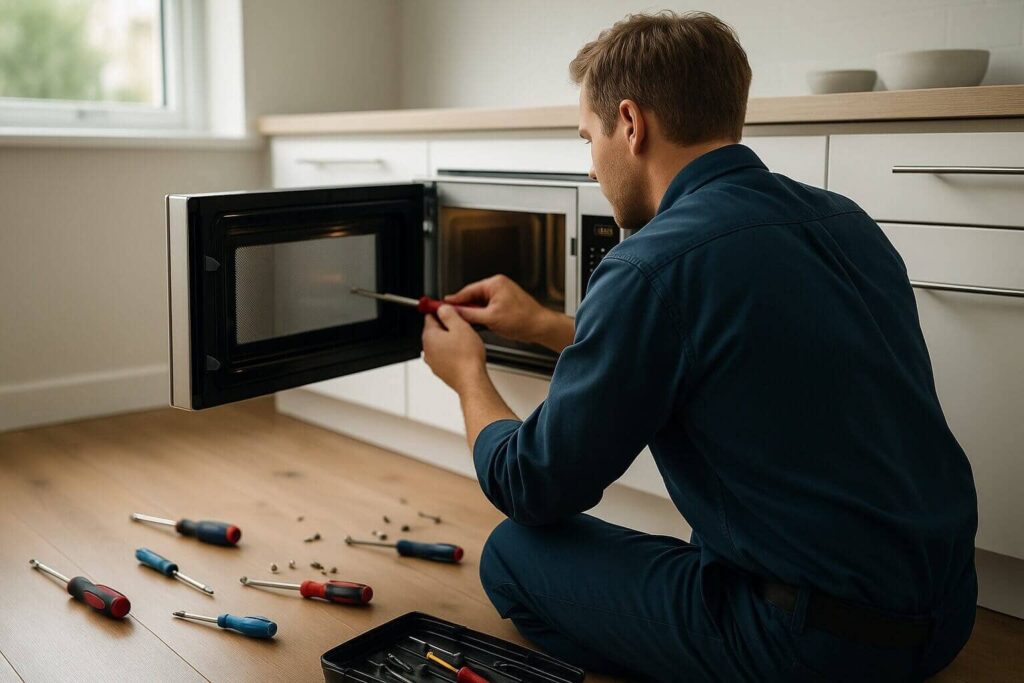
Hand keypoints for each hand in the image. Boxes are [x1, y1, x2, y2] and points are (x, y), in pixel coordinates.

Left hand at [421, 305, 486, 394]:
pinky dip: (452, 353)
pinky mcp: (441, 370)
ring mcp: (433, 362)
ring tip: (465, 342)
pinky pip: (445, 356)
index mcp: (429, 336)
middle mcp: (427, 349)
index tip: (450, 311)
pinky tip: (464, 354)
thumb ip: (449, 314)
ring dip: (451, 341)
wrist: (472, 380)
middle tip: (463, 327)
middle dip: (448, 327)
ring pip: (441, 344)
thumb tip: (442, 308)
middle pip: (435, 331)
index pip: (430, 316)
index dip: (441, 311)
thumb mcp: (460, 326)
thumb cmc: (467, 357)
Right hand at [444, 275, 572, 350]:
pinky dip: (481, 315)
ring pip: (479, 303)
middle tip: (450, 315)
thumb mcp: (490, 318)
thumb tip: (455, 311)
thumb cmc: (523, 319)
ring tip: (466, 322)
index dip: (454, 300)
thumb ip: (469, 314)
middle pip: (473, 296)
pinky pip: (487, 307)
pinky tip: (478, 323)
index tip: (442, 304)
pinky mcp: (505, 303)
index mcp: (495, 283)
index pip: (468, 290)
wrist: (541, 327)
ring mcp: (502, 294)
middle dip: (464, 307)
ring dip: (473, 312)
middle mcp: (498, 286)